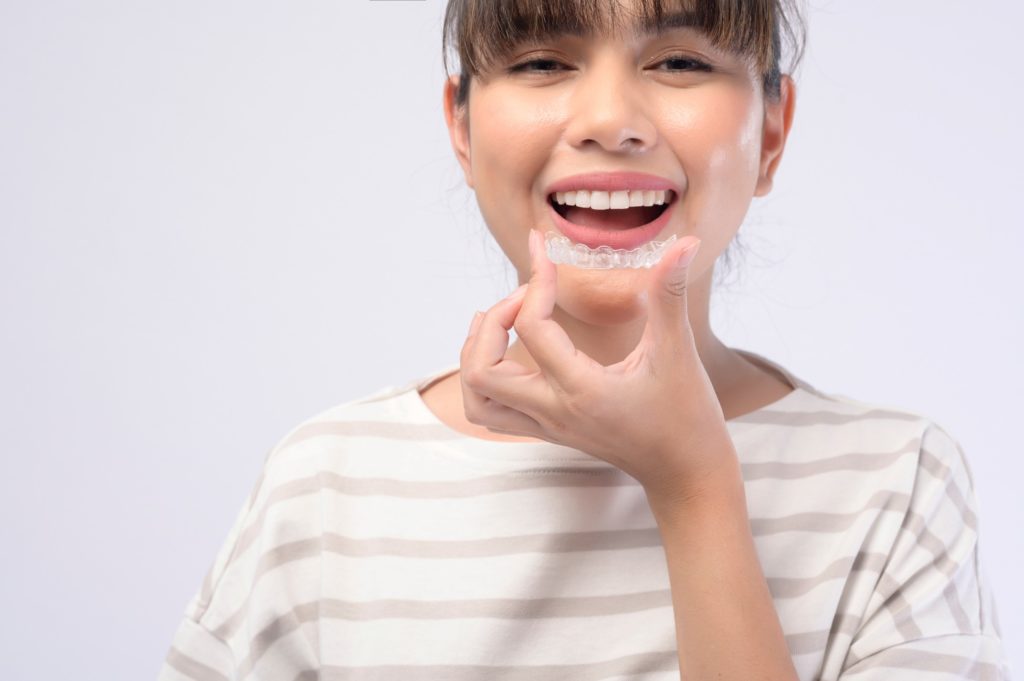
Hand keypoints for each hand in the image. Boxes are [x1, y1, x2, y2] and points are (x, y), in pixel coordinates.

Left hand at [459, 228, 739, 504]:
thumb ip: (671, 295)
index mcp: (582, 390)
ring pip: (477, 399)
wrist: (685, 472)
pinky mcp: (547, 432)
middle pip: (482, 371)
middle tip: (525, 295)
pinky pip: (492, 411)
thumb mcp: (679, 352)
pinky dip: (484, 379)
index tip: (546, 254)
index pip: (532, 328)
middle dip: (492, 321)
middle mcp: (554, 412)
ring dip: (475, 355)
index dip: (535, 282)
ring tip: (497, 320)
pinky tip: (506, 351)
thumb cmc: (687, 414)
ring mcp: (546, 426)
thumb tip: (685, 242)